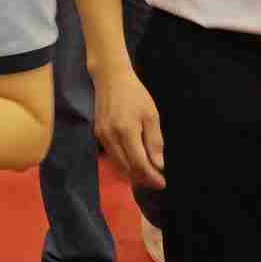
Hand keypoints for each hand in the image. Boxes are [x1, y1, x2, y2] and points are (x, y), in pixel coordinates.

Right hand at [92, 64, 165, 188]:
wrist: (110, 78)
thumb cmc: (135, 94)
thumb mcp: (151, 115)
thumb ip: (155, 141)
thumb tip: (158, 165)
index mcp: (126, 131)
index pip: (139, 163)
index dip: (151, 176)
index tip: (162, 183)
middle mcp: (111, 137)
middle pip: (127, 167)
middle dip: (143, 178)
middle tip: (157, 182)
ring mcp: (102, 136)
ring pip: (117, 164)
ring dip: (133, 173)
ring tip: (147, 176)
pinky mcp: (97, 134)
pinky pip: (111, 156)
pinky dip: (123, 164)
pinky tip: (134, 164)